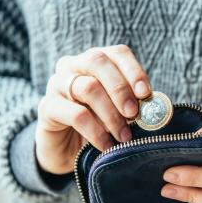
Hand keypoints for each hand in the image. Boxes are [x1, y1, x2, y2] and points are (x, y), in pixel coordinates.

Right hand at [36, 45, 150, 173]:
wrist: (67, 150)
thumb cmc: (99, 125)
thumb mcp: (118, 112)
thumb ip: (133, 104)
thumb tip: (154, 107)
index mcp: (96, 61)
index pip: (118, 53)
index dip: (134, 71)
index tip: (146, 94)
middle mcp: (73, 65)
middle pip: (98, 62)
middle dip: (121, 89)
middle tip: (133, 114)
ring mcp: (57, 83)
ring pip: (88, 87)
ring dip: (111, 114)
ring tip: (124, 136)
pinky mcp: (47, 107)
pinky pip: (75, 114)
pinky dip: (96, 132)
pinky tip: (106, 146)